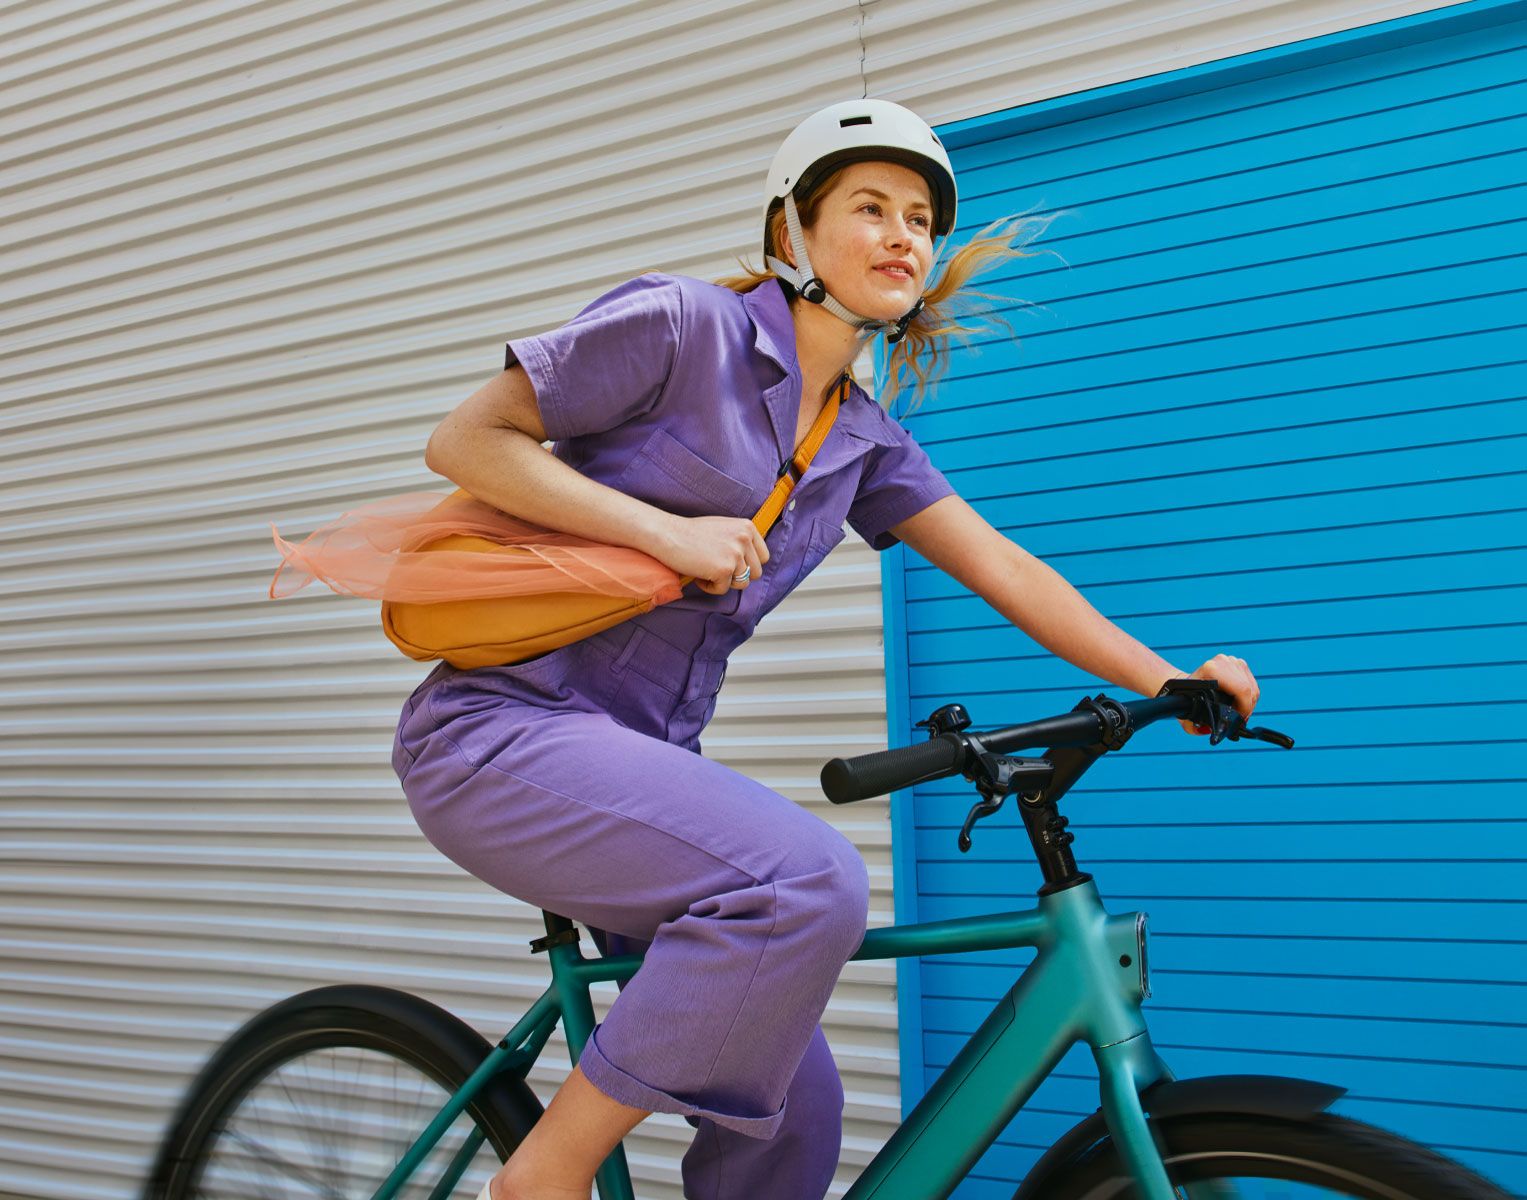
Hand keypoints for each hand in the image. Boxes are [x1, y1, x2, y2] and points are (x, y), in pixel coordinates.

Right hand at [656, 514, 770, 595]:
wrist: (668, 534)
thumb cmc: (691, 532)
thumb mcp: (724, 528)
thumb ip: (740, 540)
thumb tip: (751, 561)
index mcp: (747, 527)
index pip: (763, 556)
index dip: (748, 564)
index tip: (732, 564)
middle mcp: (745, 539)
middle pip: (755, 572)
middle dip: (737, 576)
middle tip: (717, 570)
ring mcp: (735, 554)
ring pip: (742, 583)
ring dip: (724, 582)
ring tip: (707, 571)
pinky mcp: (724, 569)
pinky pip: (723, 590)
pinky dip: (709, 587)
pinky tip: (698, 575)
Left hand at [1165, 654, 1259, 735]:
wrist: (1184, 684)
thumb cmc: (1186, 699)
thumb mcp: (1187, 713)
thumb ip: (1195, 727)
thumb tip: (1207, 730)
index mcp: (1212, 669)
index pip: (1242, 689)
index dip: (1244, 708)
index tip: (1239, 719)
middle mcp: (1222, 662)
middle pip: (1249, 689)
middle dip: (1248, 708)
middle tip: (1240, 719)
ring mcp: (1231, 660)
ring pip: (1252, 686)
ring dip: (1249, 702)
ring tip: (1239, 712)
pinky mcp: (1237, 663)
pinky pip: (1251, 682)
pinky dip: (1249, 695)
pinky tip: (1239, 703)